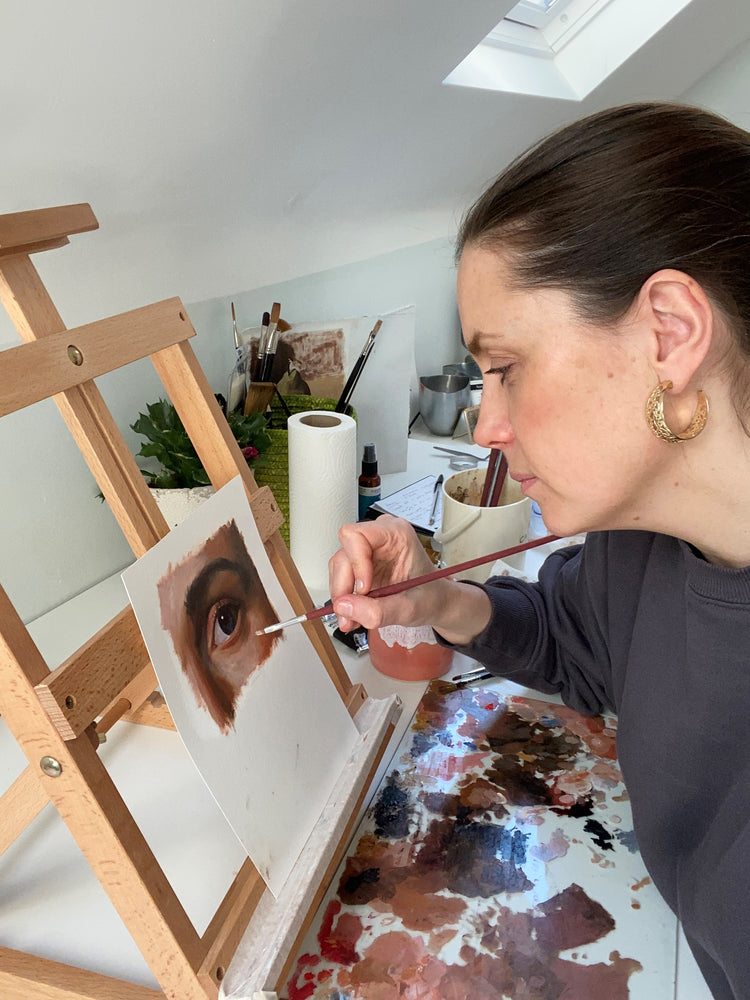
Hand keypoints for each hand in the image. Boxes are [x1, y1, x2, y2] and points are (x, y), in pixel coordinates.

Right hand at [328, 515, 439, 631]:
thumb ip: (378, 611)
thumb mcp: (409, 609)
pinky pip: (340, 576)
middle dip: (345, 587)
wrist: (434, 602)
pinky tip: (355, 613)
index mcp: (397, 534)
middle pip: (344, 554)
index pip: (356, 535)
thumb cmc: (430, 596)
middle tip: (351, 613)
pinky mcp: (360, 563)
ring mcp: (368, 549)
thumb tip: (344, 607)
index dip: (355, 563)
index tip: (363, 589)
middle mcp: (379, 537)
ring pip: (338, 567)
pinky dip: (344, 598)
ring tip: (354, 617)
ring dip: (342, 595)